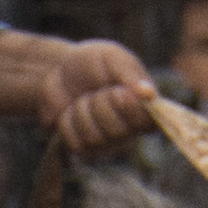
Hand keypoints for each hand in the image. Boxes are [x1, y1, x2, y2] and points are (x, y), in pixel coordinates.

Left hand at [44, 38, 154, 153]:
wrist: (56, 71)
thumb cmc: (91, 63)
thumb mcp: (113, 58)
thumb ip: (131, 75)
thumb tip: (149, 94)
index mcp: (144, 106)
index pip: (150, 123)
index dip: (133, 111)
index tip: (119, 92)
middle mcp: (130, 129)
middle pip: (119, 131)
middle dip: (101, 104)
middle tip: (97, 90)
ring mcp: (107, 142)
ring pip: (95, 138)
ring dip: (82, 111)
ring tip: (83, 98)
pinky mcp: (85, 149)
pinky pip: (76, 143)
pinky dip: (68, 122)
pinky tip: (71, 111)